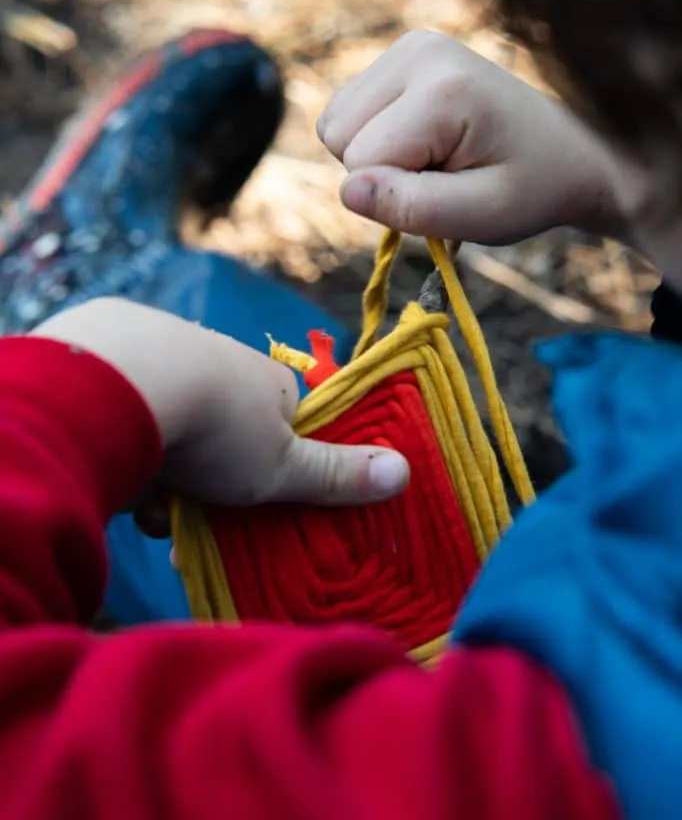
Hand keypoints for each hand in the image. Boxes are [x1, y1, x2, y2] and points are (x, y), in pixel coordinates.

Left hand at [33, 299, 408, 509]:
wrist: (115, 383)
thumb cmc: (215, 428)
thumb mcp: (282, 467)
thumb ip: (336, 474)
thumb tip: (405, 472)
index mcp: (266, 379)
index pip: (283, 427)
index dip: (272, 471)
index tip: (255, 505)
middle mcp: (218, 359)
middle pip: (223, 437)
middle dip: (210, 487)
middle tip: (194, 522)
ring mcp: (162, 355)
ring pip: (173, 433)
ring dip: (165, 479)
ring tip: (154, 507)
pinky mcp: (108, 358)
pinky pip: (129, 417)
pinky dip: (127, 451)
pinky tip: (119, 475)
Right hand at [318, 30, 624, 244]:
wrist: (565, 151)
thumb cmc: (529, 188)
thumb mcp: (482, 215)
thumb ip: (414, 207)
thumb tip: (347, 191)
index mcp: (442, 87)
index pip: (361, 160)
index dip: (396, 193)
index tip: (452, 187)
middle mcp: (417, 51)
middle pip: (338, 136)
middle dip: (380, 172)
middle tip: (445, 174)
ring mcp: (407, 46)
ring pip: (334, 124)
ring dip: (375, 156)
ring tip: (437, 157)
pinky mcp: (400, 53)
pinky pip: (346, 113)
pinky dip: (375, 139)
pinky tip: (426, 140)